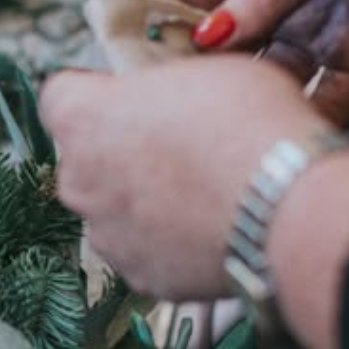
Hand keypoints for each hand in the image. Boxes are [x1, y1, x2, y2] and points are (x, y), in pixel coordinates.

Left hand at [39, 57, 325, 299]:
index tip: (124, 96)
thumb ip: (164, 86)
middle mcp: (77, 181)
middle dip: (120, 151)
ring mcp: (104, 235)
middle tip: (178, 145)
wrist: (287, 208)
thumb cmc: (250, 125)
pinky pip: (145, 252)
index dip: (94, 93)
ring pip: (112, 210)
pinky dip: (168, 243)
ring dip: (142, 202)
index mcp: (83, 120)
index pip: (60, 96)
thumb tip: (163, 96)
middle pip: (85, 159)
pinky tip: (210, 228)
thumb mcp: (208, 73)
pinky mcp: (137, 276)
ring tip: (201, 192)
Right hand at [166, 0, 348, 121]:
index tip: (136, 66)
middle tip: (175, 111)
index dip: (159, 28)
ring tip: (225, 130)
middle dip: (199, 77)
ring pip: (266, 80)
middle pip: (220, 47)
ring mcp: (313, 29)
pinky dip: (306, 121)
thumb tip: (204, 40)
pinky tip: (282, 137)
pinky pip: (326, 100)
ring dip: (250, 104)